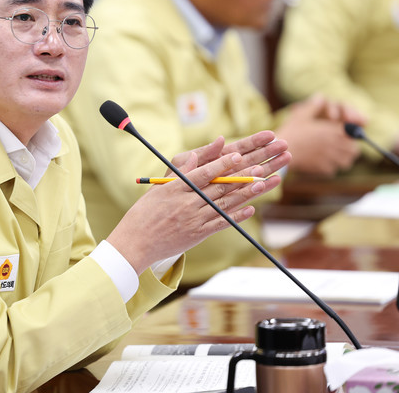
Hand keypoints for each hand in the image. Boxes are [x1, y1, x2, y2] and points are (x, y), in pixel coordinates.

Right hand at [106, 135, 287, 274]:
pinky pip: (221, 224)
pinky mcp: (198, 235)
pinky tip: (251, 209)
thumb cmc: (145, 213)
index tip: (237, 154)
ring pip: (225, 205)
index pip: (203, 173)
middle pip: (219, 188)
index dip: (222, 164)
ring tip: (262, 184)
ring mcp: (194, 220)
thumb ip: (180, 172)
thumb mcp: (159, 188)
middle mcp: (187, 204)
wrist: (136, 243)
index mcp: (176, 189)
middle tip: (259, 167)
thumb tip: (196, 155)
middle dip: (241, 177)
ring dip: (245, 194)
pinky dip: (237, 216)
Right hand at [277, 95, 359, 175]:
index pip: (355, 134)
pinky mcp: (323, 169)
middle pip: (354, 150)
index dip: (353, 135)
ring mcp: (330, 158)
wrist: (279, 150)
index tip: (347, 135)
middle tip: (341, 147)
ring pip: (347, 162)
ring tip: (334, 156)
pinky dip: (330, 168)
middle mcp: (335, 145)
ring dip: (343, 159)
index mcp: (333, 130)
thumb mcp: (301, 115)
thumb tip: (320, 97)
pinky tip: (321, 163)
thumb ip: (313, 105)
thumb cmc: (291, 131)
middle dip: (350, 148)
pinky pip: (333, 170)